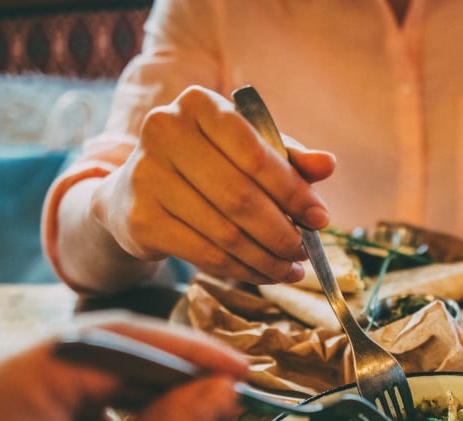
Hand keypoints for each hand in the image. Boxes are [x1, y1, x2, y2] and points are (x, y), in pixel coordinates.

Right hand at [90, 86, 335, 284]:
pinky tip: (262, 275)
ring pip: (225, 232)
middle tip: (305, 251)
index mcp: (198, 104)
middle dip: (282, 232)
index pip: (256, 154)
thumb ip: (288, 156)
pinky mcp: (140, 219)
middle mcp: (164, 131)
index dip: (293, 191)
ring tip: (290, 269)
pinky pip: (205, 254)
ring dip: (266, 258)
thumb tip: (328, 165)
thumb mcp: (247, 151)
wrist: (134, 193)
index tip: (320, 218)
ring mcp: (146, 175)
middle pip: (240, 197)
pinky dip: (241, 270)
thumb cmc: (204, 166)